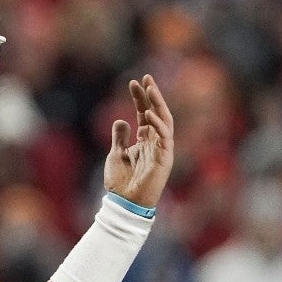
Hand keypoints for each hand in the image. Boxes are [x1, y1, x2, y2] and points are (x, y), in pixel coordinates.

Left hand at [103, 74, 174, 209]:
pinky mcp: (165, 158)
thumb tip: (121, 120)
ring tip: (149, 88)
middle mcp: (155, 142)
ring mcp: (162, 149)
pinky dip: (158, 124)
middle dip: (152, 95)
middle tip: (146, 78)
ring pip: (164, 121)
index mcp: (144, 140)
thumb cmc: (121, 183)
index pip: (144, 113)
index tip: (134, 82)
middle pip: (156, 113)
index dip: (140, 98)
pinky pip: (164, 137)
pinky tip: (147, 112)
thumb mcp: (116, 154)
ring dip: (157, 104)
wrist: (124, 203)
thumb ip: (120, 137)